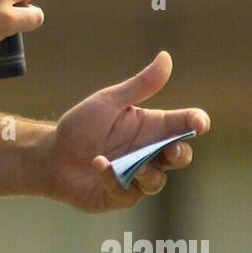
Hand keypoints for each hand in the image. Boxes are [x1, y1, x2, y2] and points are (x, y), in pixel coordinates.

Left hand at [42, 51, 210, 213]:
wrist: (52, 155)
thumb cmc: (82, 125)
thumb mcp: (110, 102)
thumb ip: (140, 85)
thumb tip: (166, 56)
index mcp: (152, 127)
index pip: (184, 124)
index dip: (197, 123)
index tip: (200, 123)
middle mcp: (149, 153)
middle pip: (180, 156)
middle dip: (180, 154)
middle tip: (171, 151)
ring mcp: (137, 177)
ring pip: (157, 181)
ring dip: (147, 173)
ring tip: (131, 166)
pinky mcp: (120, 195)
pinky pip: (126, 193)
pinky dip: (113, 179)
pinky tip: (98, 164)